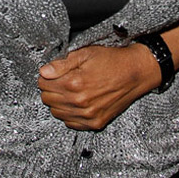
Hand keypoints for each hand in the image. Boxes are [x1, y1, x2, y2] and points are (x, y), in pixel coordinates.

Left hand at [38, 43, 161, 130]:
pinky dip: (69, 113)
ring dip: (58, 101)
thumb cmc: (112, 61)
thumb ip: (62, 63)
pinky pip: (70, 123)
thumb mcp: (85, 53)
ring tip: (69, 90)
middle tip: (60, 80)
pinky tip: (77, 102)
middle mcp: (80, 102)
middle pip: (47, 99)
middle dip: (50, 88)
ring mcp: (88, 115)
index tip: (52, 72)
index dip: (46, 76)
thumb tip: (44, 71)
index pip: (43, 84)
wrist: (135, 73)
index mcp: (74, 83)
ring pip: (56, 113)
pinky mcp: (95, 123)